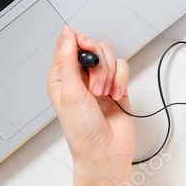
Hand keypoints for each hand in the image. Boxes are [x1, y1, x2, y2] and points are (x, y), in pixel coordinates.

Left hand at [47, 26, 133, 185]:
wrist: (105, 152)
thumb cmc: (82, 131)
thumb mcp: (69, 92)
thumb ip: (68, 59)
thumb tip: (66, 33)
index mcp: (61, 76)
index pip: (68, 45)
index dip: (79, 43)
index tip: (87, 51)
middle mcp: (80, 77)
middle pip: (92, 47)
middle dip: (98, 64)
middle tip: (95, 84)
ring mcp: (100, 81)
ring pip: (109, 57)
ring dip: (110, 74)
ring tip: (104, 94)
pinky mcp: (117, 87)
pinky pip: (123, 69)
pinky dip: (122, 80)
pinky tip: (116, 96)